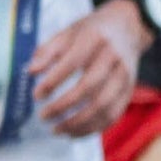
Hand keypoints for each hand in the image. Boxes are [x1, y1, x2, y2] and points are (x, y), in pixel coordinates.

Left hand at [28, 0, 149, 137]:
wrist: (129, 27)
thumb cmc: (92, 31)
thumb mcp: (68, 32)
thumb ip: (48, 51)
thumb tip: (31, 72)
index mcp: (95, 38)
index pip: (72, 62)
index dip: (53, 81)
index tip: (36, 96)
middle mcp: (113, 57)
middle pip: (89, 87)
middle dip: (63, 106)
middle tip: (43, 117)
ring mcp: (125, 75)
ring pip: (104, 106)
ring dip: (78, 123)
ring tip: (57, 130)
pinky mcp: (129, 90)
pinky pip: (113, 115)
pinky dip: (93, 128)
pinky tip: (74, 133)